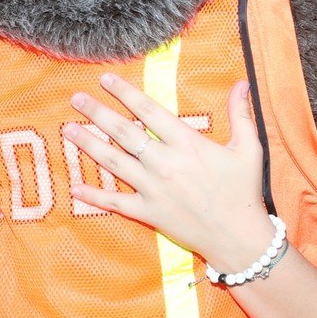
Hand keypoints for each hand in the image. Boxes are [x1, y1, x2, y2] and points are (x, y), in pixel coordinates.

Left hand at [63, 74, 272, 272]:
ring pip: (113, 161)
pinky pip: (115, 202)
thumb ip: (241, 113)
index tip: (106, 80)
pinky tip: (74, 186)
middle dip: (97, 113)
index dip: (126, 93)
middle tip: (76, 99)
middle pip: (124, 132)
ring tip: (68, 129)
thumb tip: (242, 82)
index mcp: (187, 143)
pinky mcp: (148, 212)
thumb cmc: (245, 191)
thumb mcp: (249, 148)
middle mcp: (165, 163)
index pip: (149, 111)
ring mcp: (153, 189)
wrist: (238, 237)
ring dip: (88, 144)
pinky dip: (93, 195)